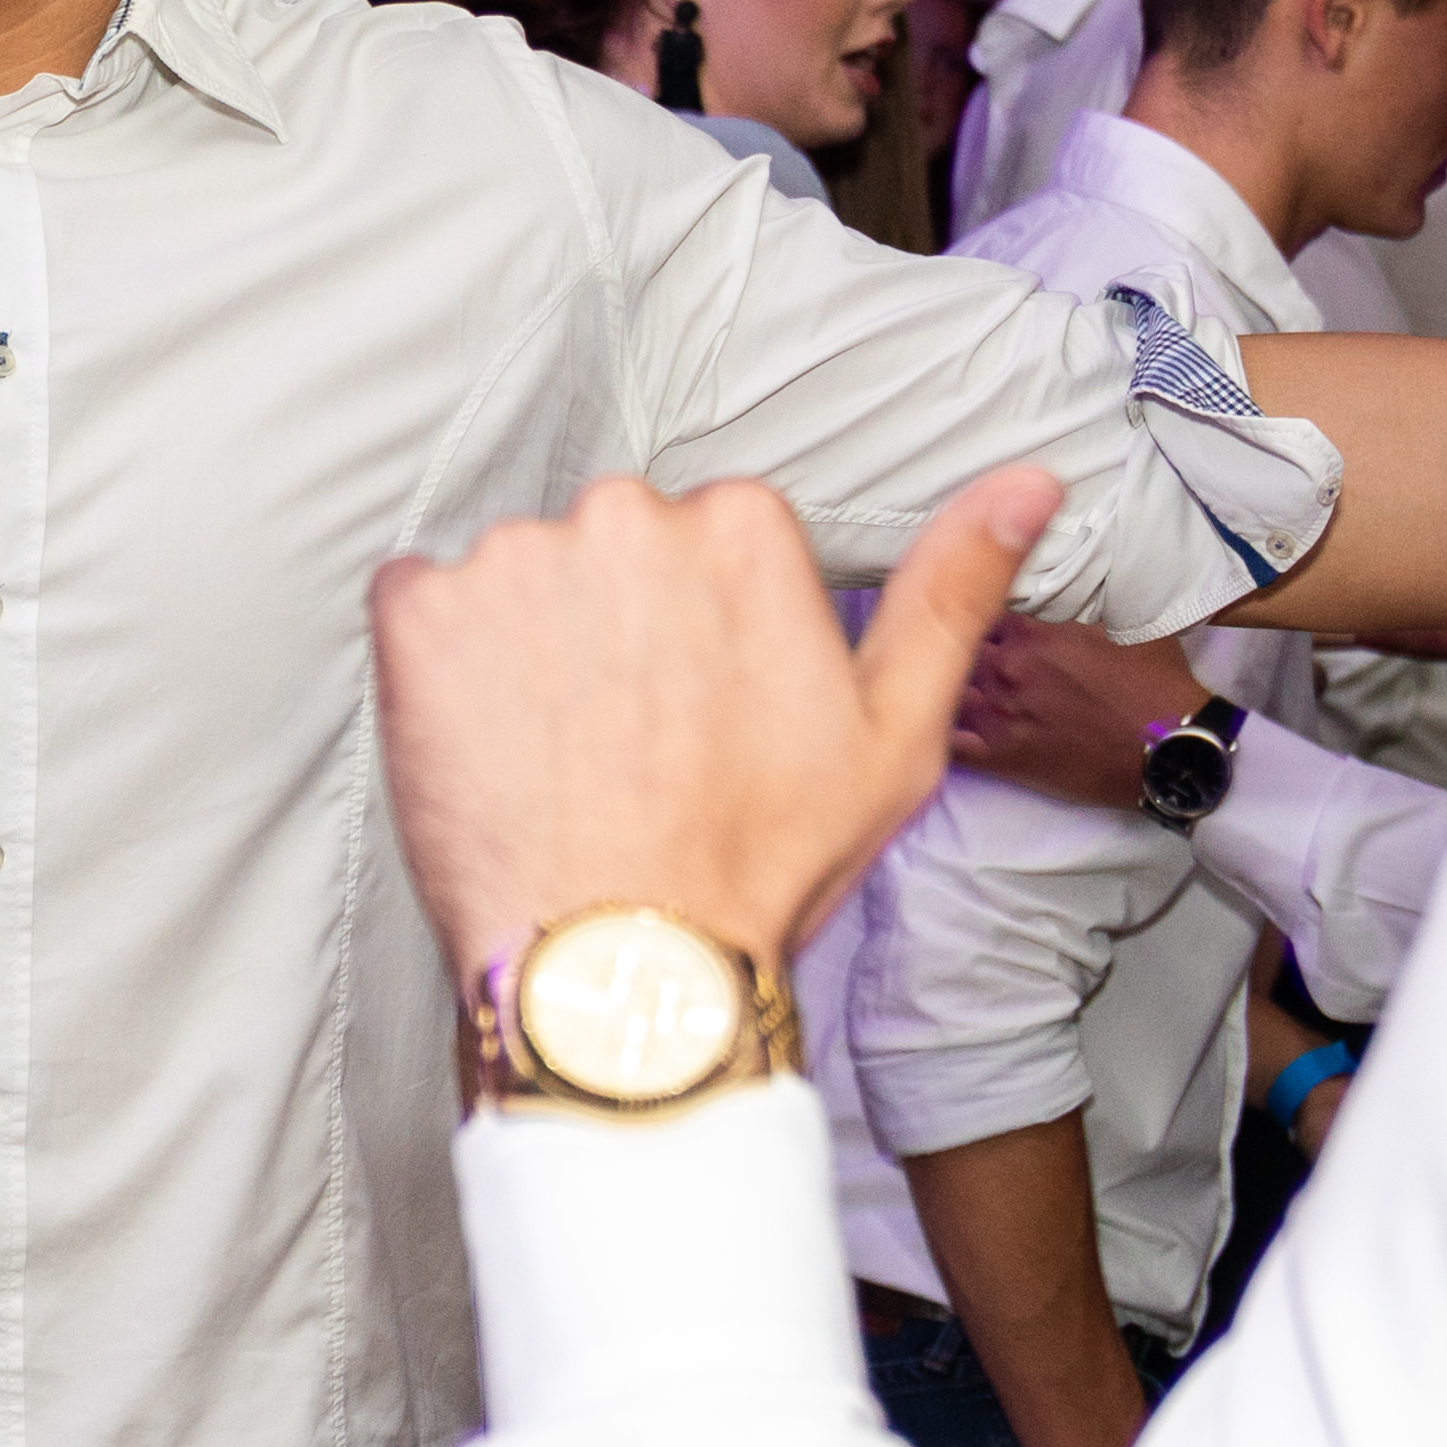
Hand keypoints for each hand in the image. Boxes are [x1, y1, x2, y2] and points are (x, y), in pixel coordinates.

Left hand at [369, 465, 1065, 995]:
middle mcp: (624, 516)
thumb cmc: (759, 860)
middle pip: (607, 549)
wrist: (620, 964)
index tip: (700, 711)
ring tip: (562, 757)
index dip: (698, 636)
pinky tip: (487, 746)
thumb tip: (1028, 482)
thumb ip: (952, 588)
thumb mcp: (893, 731)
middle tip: (629, 742)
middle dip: (612, 626)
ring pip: (517, 580)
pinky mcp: (417, 611)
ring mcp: (512, 559)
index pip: (703, 543)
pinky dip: (440, 666)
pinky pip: (419, 605)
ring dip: (526, 646)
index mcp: (741, 528)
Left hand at [948, 618, 1205, 811]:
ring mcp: (998, 712)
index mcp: (1033, 632)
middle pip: (958, 648)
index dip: (982, 614)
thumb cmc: (1157, 687)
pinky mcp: (999, 756)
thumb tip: (1067, 593)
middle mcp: (1007, 667)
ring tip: (946, 688)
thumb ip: (1081, 608)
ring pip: (948, 691)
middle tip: (967, 655)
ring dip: (951, 688)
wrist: (1172, 751)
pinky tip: (932, 727)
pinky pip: (950, 744)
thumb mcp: (1126, 625)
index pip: (983, 609)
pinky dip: (938, 733)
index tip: (983, 617)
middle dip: (963, 650)